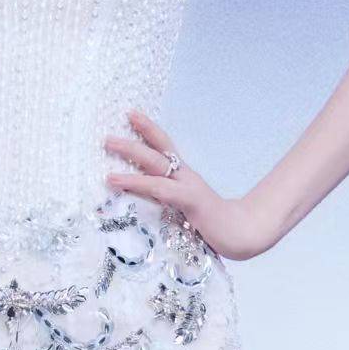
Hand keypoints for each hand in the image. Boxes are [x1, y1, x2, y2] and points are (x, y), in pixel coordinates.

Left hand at [104, 108, 275, 261]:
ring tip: (108, 145)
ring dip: (130, 152)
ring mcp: (188, 186)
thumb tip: (141, 206)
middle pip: (157, 151)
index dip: (149, 130)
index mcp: (184, 177)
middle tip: (106, 134)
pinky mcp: (190, 200)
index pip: (165, 147)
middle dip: (132, 140)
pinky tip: (117, 180)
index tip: (131, 114)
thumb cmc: (213, 226)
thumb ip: (167, 205)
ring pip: (155, 163)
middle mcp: (185, 176)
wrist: (242, 234)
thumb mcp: (185, 212)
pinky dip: (137, 182)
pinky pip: (159, 188)